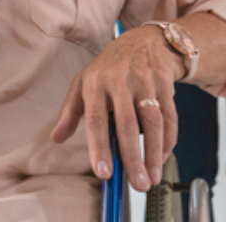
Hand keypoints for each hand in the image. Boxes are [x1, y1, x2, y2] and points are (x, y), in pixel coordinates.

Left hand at [50, 26, 181, 192]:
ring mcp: (145, 79)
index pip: (96, 119)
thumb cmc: (110, 67)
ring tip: (152, 177)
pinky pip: (169, 115)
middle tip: (137, 184)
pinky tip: (163, 156)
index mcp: (96, 82)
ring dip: (154, 153)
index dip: (99, 147)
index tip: (105, 173)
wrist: (144, 41)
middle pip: (127, 124)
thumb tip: (55, 138)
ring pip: (152, 121)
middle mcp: (120, 79)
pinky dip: (168, 139)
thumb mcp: (84, 81)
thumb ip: (70, 111)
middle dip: (133, 158)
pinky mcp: (164, 82)